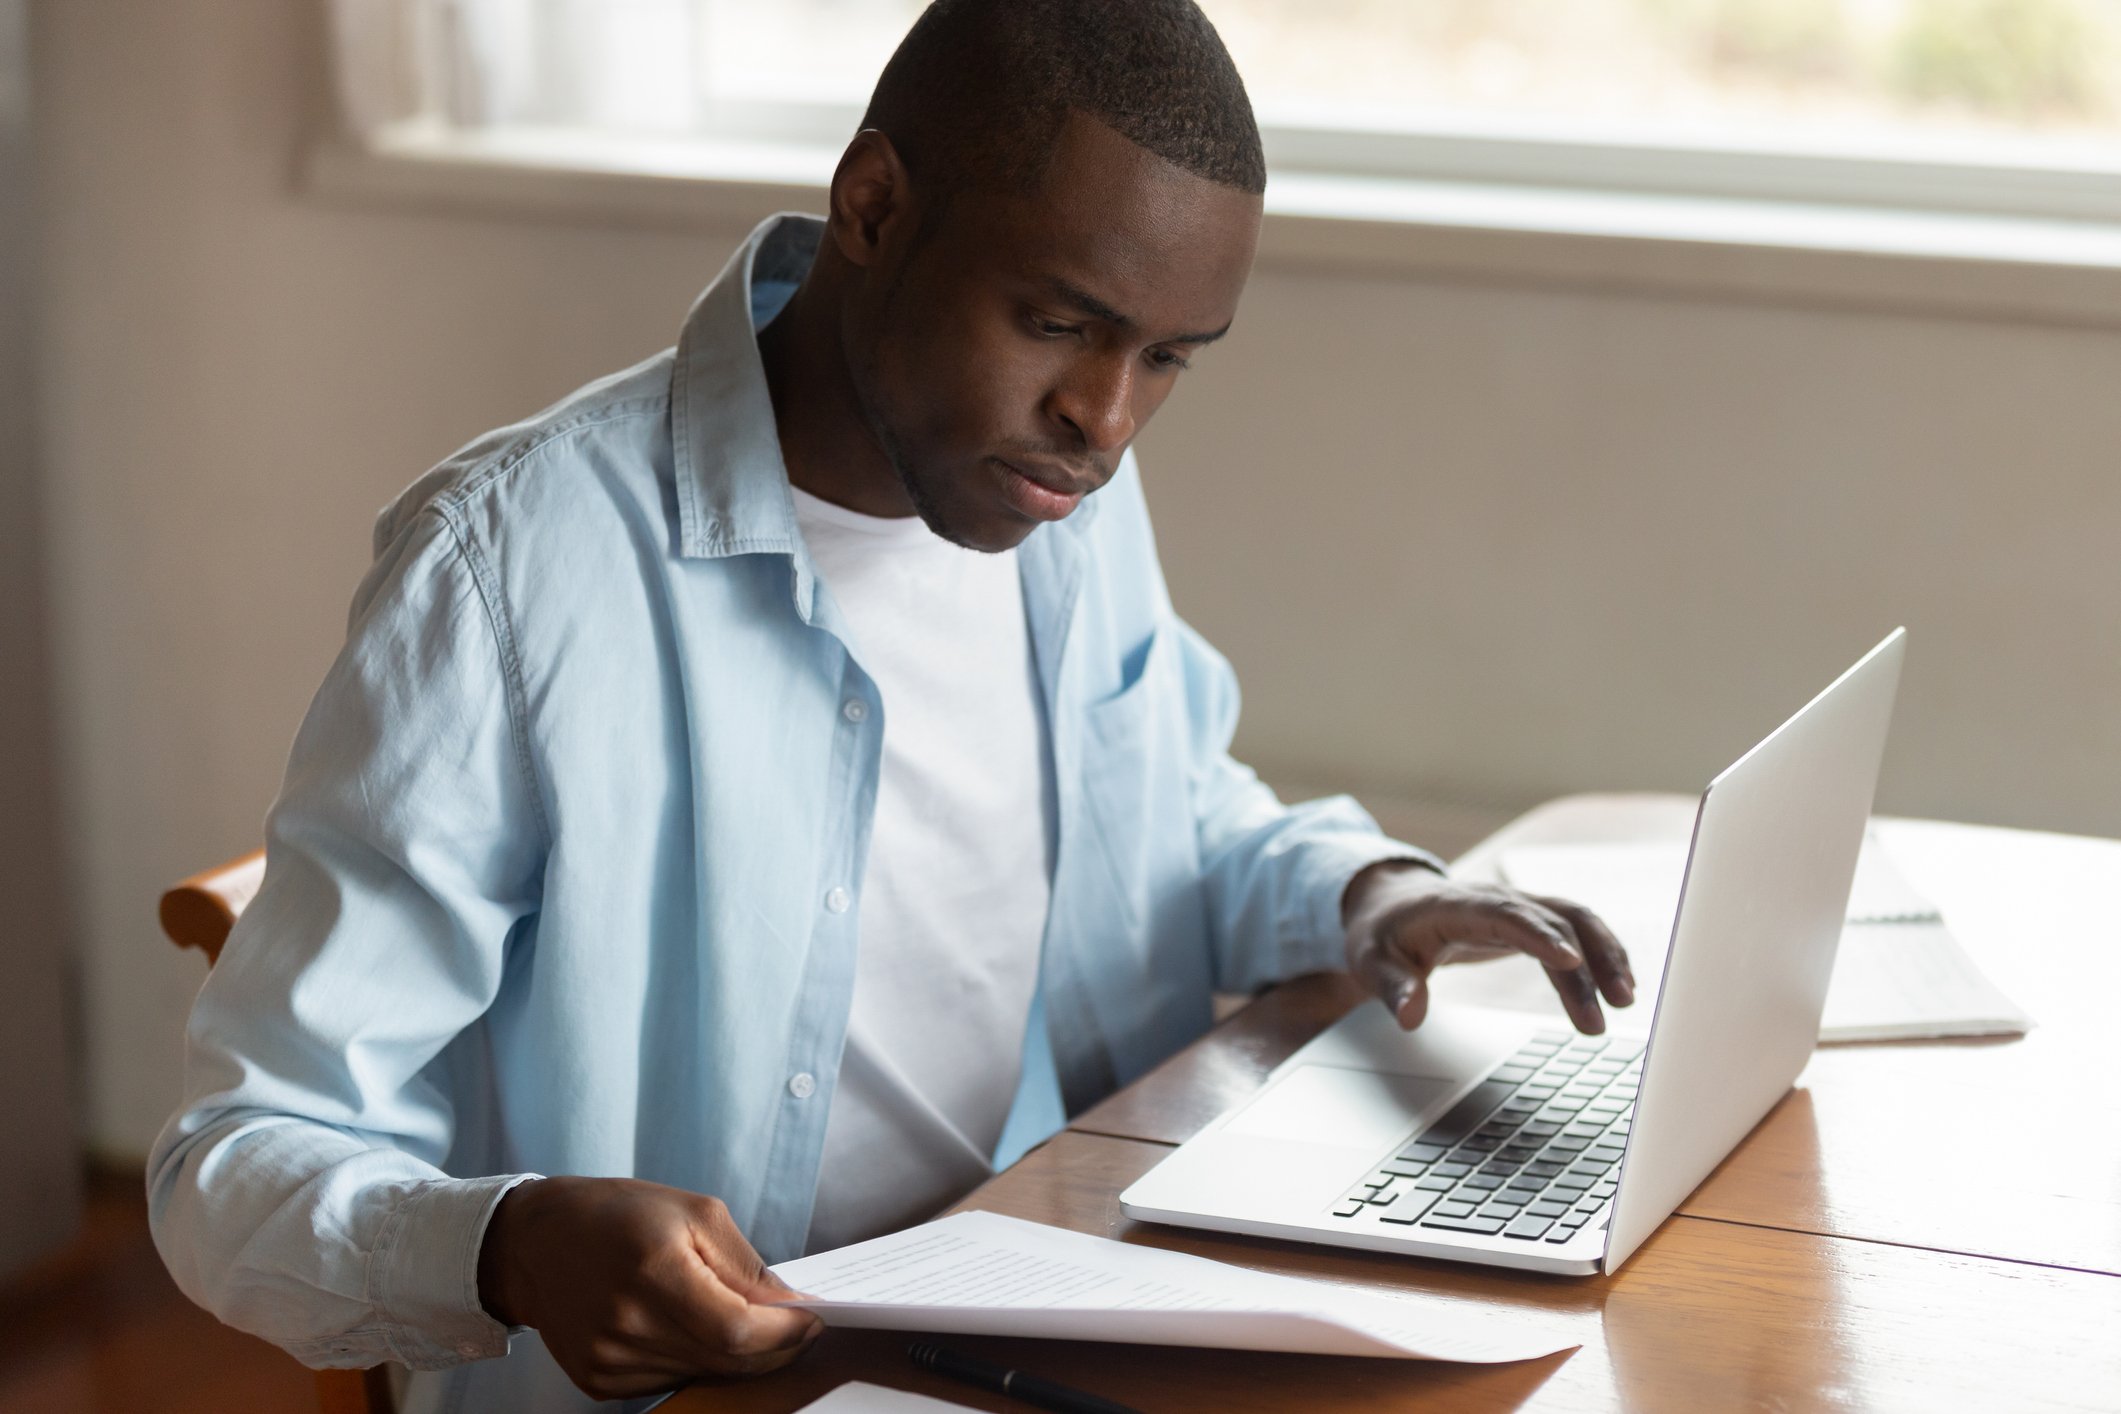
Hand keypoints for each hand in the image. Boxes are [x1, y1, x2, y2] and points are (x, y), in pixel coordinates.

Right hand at [476, 1175, 819, 1399]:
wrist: (535, 1242)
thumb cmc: (618, 1214)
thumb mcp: (694, 1212)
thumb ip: (746, 1265)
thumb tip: (792, 1306)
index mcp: (654, 1269)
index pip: (737, 1330)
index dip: (785, 1333)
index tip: (814, 1320)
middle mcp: (626, 1323)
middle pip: (726, 1360)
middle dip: (773, 1347)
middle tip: (796, 1326)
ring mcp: (608, 1359)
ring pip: (702, 1374)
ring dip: (735, 1355)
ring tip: (739, 1319)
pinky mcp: (598, 1380)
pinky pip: (670, 1380)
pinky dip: (695, 1360)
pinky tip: (689, 1328)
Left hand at [1341, 862, 1635, 1033]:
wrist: (1391, 905)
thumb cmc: (1382, 934)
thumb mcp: (1370, 963)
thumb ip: (1392, 988)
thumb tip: (1411, 1018)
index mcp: (1454, 905)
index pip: (1503, 913)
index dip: (1538, 934)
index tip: (1569, 961)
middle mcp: (1494, 899)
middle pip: (1551, 920)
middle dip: (1583, 964)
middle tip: (1602, 1017)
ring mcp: (1517, 906)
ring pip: (1574, 919)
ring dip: (1604, 955)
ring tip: (1625, 1001)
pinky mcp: (1530, 920)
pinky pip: (1575, 929)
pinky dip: (1600, 953)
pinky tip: (1618, 987)